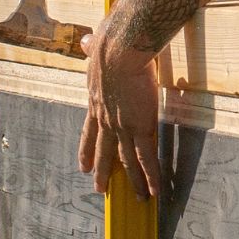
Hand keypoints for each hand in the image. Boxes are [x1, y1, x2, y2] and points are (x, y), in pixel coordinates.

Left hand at [78, 31, 161, 197]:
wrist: (119, 51)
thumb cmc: (110, 44)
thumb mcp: (96, 49)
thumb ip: (91, 49)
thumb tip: (87, 41)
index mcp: (95, 102)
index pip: (89, 131)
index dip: (86, 150)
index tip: (82, 165)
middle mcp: (106, 119)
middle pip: (104, 151)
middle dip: (102, 171)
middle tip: (99, 188)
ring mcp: (121, 126)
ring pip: (127, 161)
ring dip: (133, 181)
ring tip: (137, 197)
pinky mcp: (140, 127)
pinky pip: (147, 158)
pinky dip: (151, 176)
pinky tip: (156, 191)